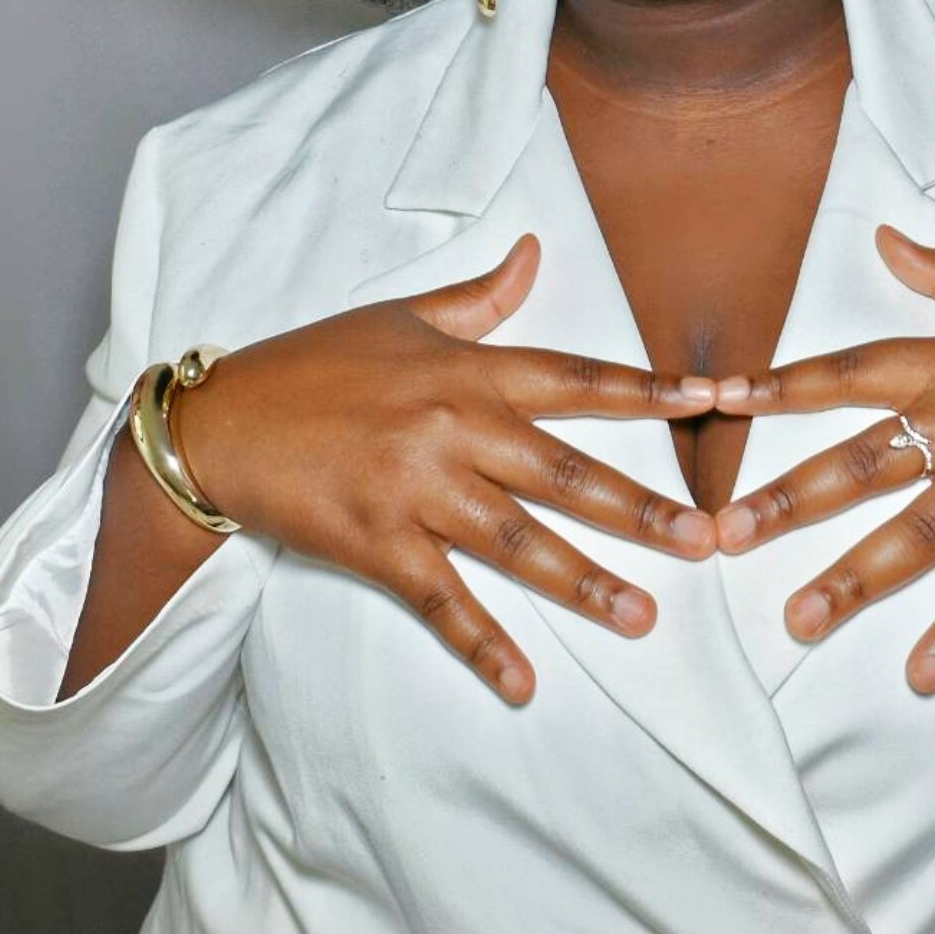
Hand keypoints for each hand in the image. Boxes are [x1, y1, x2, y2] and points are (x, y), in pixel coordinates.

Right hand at [176, 234, 718, 704]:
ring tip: (643, 616)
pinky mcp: (376, 545)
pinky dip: (482, 645)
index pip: (576, 379)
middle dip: (641, 509)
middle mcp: (453, 429)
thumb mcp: (401, 318)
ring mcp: (416, 492)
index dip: (646, 392)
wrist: (222, 424)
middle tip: (707, 540)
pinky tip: (524, 683)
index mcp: (468, 371)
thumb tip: (536, 250)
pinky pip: (441, 602)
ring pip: (518, 544)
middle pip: (565, 474)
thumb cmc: (314, 364)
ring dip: (584, 583)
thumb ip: (480, 297)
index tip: (712, 403)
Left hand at [712, 225, 934, 693]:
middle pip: (866, 461)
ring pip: (921, 534)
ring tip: (797, 621)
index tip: (722, 401)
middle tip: (726, 535)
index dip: (784, 386)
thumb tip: (882, 235)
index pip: (852, 371)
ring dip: (855, 580)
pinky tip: (920, 674)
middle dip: (791, 500)